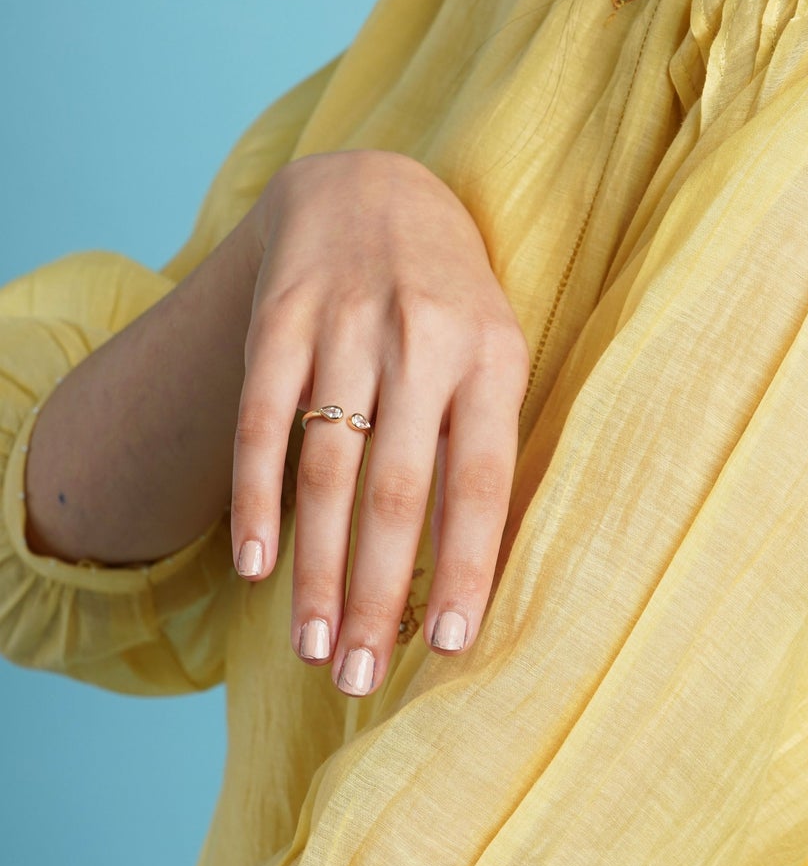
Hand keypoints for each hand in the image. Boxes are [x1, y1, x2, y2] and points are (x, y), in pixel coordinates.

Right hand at [232, 150, 529, 694]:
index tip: (447, 646)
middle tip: (357, 677)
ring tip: (310, 647)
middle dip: (374, 594)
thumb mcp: (494, 353)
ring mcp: (345, 327)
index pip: (480, 480)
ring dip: (312, 570)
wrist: (372, 188)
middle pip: (395, 491)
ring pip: (326, 470)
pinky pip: (261, 425)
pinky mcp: (280, 321)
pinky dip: (257, 501)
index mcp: (492, 356)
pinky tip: (255, 568)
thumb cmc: (450, 301)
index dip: (463, 565)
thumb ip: (487, 442)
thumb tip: (482, 576)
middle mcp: (421, 340)